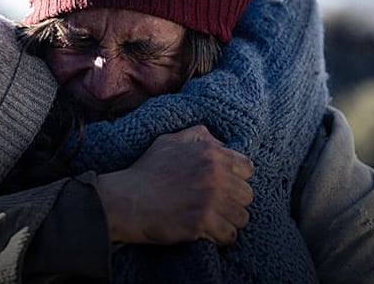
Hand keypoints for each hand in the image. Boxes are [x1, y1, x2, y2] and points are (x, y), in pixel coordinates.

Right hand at [97, 124, 253, 245]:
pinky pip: (230, 235)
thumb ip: (197, 136)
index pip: (247, 168)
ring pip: (242, 217)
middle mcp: (215, 175)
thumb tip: (219, 141)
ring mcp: (210, 200)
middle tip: (217, 206)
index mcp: (210, 153)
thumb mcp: (168, 141)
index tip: (225, 187)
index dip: (237, 178)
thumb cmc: (145, 171)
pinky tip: (208, 233)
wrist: (125, 200)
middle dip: (234, 201)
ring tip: (213, 221)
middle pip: (247, 195)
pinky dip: (221, 237)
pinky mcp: (202, 223)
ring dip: (229, 221)